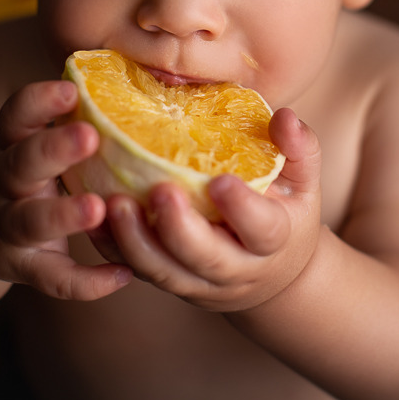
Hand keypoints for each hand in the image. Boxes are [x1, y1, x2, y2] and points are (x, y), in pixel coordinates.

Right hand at [0, 80, 132, 299]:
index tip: (69, 88)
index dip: (37, 102)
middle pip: (20, 164)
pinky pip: (53, 278)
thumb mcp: (25, 140)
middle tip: (89, 135)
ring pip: (31, 221)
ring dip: (64, 215)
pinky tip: (123, 276)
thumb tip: (136, 72)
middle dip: (52, 149)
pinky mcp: (23, 267)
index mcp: (9, 145)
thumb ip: (66, 117)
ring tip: (99, 209)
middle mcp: (4, 184)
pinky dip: (87, 282)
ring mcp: (9, 227)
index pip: (14, 116)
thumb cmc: (19, 171)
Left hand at [96, 108, 321, 310]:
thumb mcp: (303, 183)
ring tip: (115, 204)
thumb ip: (299, 148)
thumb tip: (284, 116)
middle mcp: (237, 269)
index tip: (219, 181)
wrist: (273, 276)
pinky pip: (136, 272)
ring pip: (164, 273)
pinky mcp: (170, 283)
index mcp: (274, 240)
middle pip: (206, 259)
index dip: (242, 209)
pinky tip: (94, 217)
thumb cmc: (286, 213)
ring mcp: (199, 283)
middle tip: (159, 192)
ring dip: (136, 243)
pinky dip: (112, 249)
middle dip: (179, 230)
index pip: (262, 229)